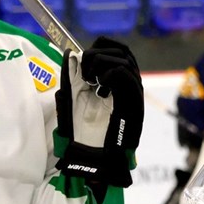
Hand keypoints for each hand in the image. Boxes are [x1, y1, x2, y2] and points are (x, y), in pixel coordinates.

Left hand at [54, 37, 142, 188]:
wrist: (91, 158)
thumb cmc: (81, 134)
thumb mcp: (72, 100)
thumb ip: (72, 78)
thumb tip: (70, 54)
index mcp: (115, 83)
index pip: (119, 50)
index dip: (104, 45)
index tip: (85, 55)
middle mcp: (127, 86)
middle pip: (123, 52)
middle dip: (99, 55)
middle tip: (85, 73)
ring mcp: (132, 95)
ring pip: (126, 60)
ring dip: (103, 64)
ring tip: (91, 81)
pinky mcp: (134, 104)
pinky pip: (126, 76)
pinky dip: (110, 75)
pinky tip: (100, 89)